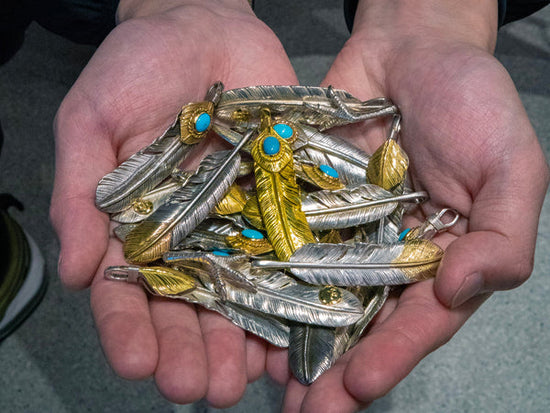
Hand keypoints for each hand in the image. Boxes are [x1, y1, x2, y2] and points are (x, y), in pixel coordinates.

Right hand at [50, 0, 297, 405]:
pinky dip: (294, 295)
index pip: (125, 290)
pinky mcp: (280, 203)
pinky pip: (287, 254)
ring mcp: (237, 223)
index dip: (128, 329)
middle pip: (187, 306)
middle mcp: (188, 236)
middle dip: (191, 350)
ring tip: (244, 380)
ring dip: (241, 340)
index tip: (137, 363)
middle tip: (201, 389)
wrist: (202, 27)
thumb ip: (78, 195)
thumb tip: (72, 273)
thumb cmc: (136, 67)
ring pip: (239, 294)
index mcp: (136, 226)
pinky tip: (296, 335)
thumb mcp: (91, 121)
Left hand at [277, 0, 548, 410]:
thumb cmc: (470, 100)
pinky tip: (246, 313)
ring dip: (295, 338)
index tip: (358, 388)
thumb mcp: (511, 164)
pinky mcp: (309, 204)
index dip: (392, 355)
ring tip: (268, 384)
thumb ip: (501, 234)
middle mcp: (391, 253)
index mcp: (443, 256)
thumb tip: (461, 290)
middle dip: (336, 370)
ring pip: (319, 295)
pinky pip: (287, 247)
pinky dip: (268, 279)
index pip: (419, 319)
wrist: (411, 48)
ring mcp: (346, 231)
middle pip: (363, 322)